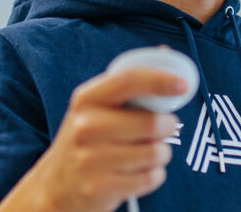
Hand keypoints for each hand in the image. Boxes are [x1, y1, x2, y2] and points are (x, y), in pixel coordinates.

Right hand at [0, 68, 187, 211]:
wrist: (57, 186)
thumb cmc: (89, 139)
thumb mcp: (98, 107)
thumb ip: (130, 84)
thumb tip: (166, 52)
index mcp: (87, 98)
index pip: (128, 81)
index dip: (160, 80)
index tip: (183, 85)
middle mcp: (85, 126)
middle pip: (151, 123)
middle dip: (168, 126)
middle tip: (162, 128)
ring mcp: (91, 159)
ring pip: (156, 153)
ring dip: (161, 154)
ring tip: (145, 153)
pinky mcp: (100, 188)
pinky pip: (151, 178)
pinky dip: (153, 176)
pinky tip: (136, 172)